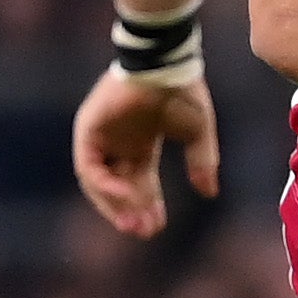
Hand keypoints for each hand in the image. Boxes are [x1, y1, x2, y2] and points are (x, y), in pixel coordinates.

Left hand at [74, 70, 218, 237]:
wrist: (165, 65)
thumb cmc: (184, 92)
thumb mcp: (198, 134)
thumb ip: (201, 163)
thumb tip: (209, 193)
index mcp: (141, 142)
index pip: (141, 182)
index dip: (150, 204)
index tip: (159, 226)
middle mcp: (118, 143)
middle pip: (119, 187)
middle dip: (132, 211)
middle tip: (145, 233)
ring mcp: (101, 137)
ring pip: (100, 183)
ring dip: (115, 205)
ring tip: (133, 224)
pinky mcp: (88, 130)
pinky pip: (89, 167)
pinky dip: (105, 185)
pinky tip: (124, 197)